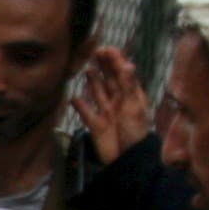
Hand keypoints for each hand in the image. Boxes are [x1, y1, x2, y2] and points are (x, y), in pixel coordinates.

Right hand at [74, 45, 152, 163]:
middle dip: (103, 66)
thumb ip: (128, 85)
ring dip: (93, 81)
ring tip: (87, 70)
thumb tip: (127, 63)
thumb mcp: (134, 106)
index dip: (114, 60)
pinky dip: (80, 105)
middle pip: (110, 80)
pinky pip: (87, 112)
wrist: (127, 160)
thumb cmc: (136, 132)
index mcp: (131, 95)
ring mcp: (107, 113)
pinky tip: (73, 98)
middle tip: (93, 52)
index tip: (104, 48)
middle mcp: (118, 101)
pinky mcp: (96, 125)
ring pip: (98, 93)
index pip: (122, 72)